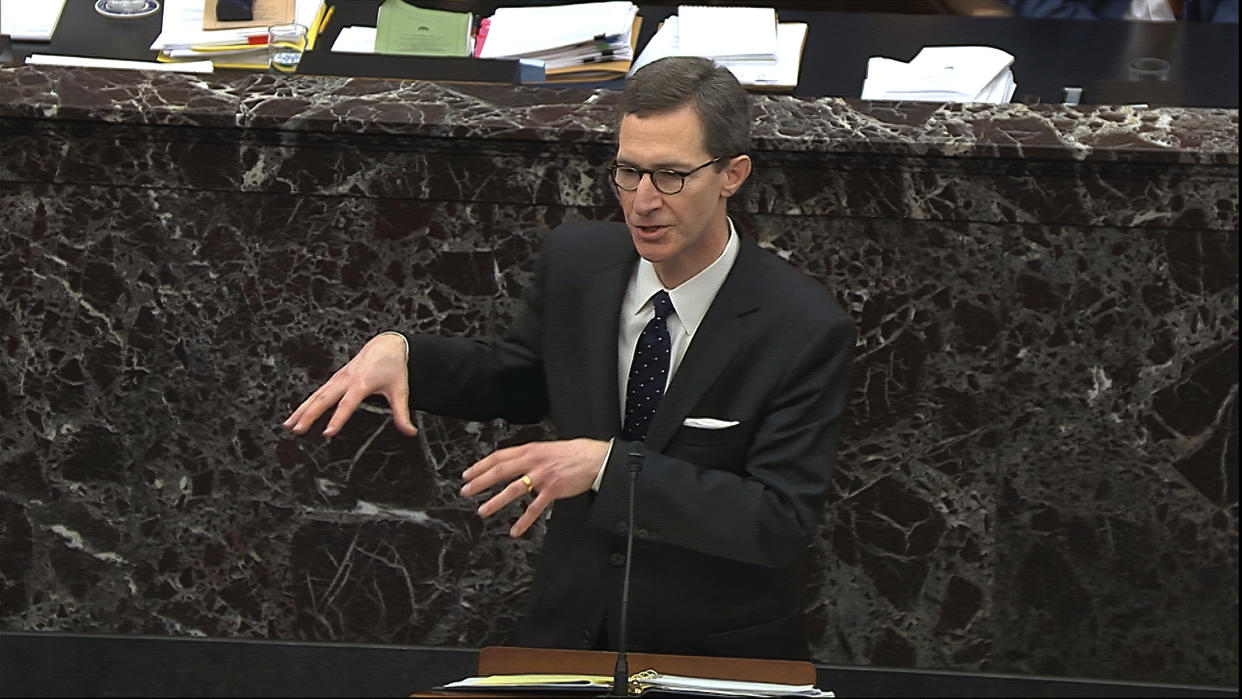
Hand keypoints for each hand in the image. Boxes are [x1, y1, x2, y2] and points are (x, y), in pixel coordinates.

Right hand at [282, 332, 416, 436]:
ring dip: (301, 410)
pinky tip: (296, 416)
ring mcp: (338, 378)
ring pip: (316, 395)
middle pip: (323, 399)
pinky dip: (305, 404)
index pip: (347, 405)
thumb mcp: (400, 390)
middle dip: (309, 415)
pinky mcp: (335, 378)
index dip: (337, 419)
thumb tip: (410, 432)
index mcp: (362, 383)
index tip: (327, 433)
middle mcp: (346, 379)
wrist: (386, 345)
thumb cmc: (394, 367)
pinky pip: (318, 392)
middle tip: (297, 430)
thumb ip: (402, 413)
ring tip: (288, 426)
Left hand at [462, 439, 608, 537]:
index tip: (468, 474)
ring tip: (482, 510)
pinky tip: (515, 529)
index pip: (499, 456)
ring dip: (495, 501)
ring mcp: (542, 476)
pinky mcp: (552, 490)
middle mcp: (533, 461)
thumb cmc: (574, 454)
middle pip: (500, 471)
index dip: (481, 465)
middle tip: (466, 491)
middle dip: (480, 482)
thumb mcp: (547, 448)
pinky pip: (534, 508)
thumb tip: (513, 464)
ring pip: (513, 489)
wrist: (596, 458)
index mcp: (530, 450)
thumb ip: (529, 456)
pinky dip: (524, 520)